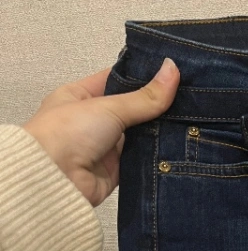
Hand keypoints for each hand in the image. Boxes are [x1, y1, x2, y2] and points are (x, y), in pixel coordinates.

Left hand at [22, 57, 180, 206]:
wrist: (54, 180)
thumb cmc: (67, 133)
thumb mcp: (109, 107)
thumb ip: (144, 96)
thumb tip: (172, 70)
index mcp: (80, 95)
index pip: (116, 80)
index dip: (142, 75)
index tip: (171, 71)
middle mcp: (92, 120)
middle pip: (131, 109)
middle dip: (156, 106)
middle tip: (188, 97)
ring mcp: (104, 146)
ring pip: (138, 135)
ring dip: (159, 131)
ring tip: (191, 120)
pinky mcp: (115, 171)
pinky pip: (140, 160)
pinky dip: (156, 156)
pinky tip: (180, 148)